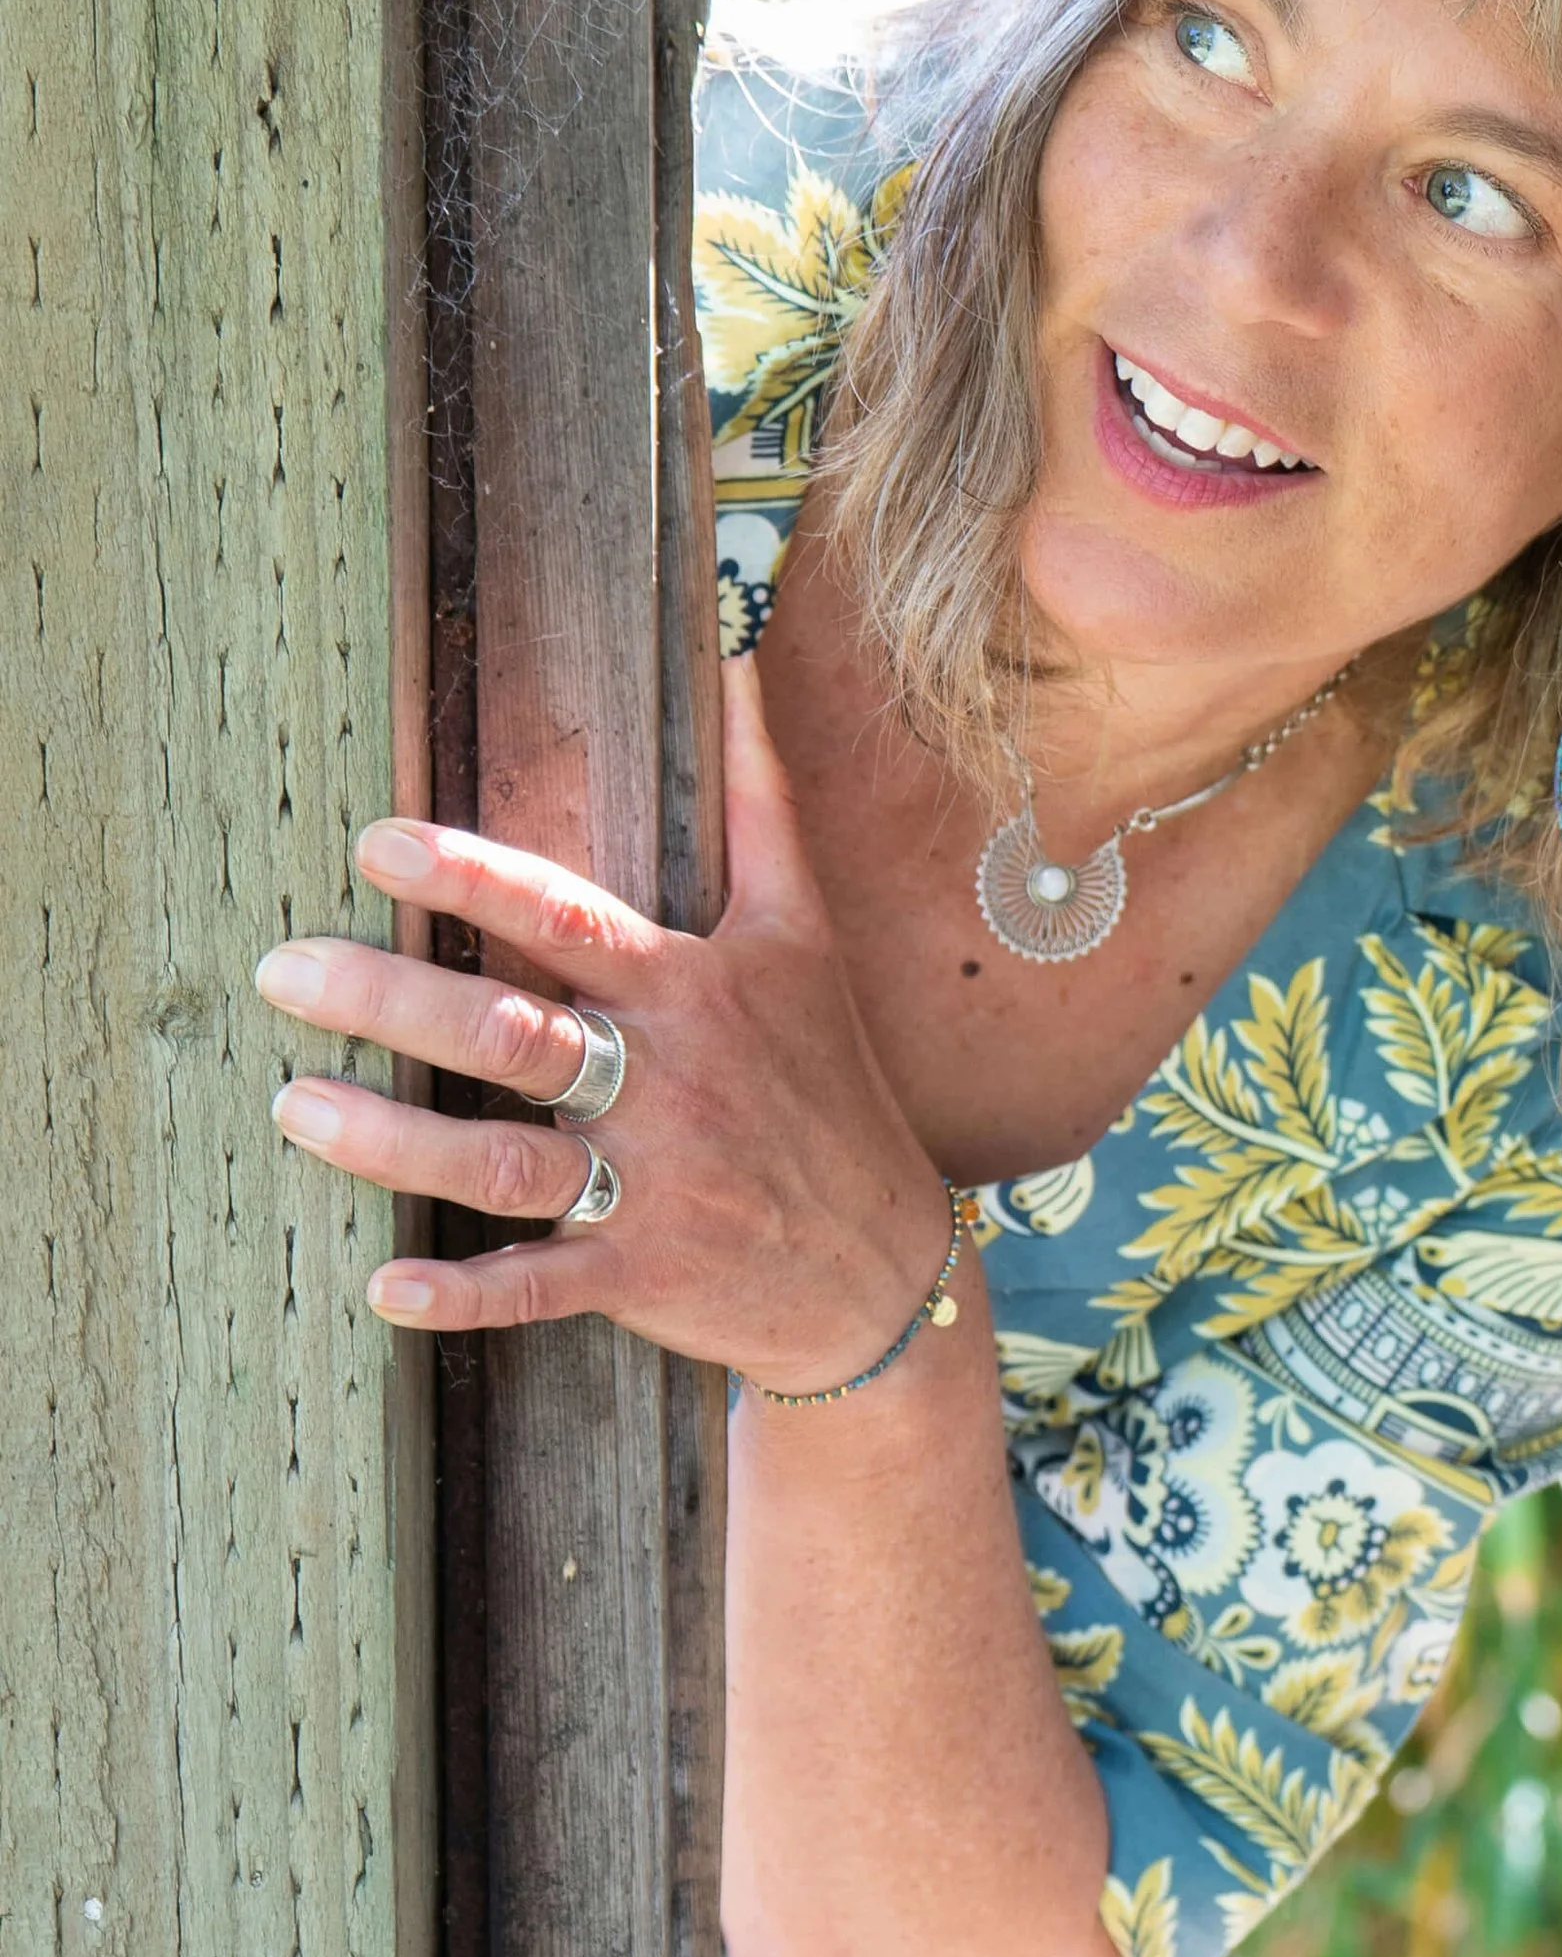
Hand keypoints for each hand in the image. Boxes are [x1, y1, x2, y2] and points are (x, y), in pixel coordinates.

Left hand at [258, 659, 949, 1381]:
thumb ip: (759, 800)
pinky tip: (386, 1287)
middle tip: (281, 971)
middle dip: (390, 1001)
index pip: (568, 919)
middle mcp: (665, 1083)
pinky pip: (540, 1284)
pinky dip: (465, 1292)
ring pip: (504, 1161)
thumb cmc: (828, 1078)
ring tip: (293, 1106)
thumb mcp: (806, 932)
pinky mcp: (640, 1272)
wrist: (885, 1259)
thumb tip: (733, 663)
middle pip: (512, 1035)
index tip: (377, 843)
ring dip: (393, 1141)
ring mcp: (652, 1184)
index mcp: (691, 990)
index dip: (473, 879)